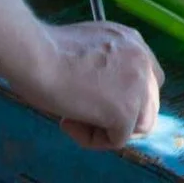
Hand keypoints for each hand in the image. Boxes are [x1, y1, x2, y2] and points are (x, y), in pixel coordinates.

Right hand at [18, 20, 163, 147]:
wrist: (35, 54)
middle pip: (148, 105)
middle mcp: (143, 61)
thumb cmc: (44, 49)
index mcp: (134, 42)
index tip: (94, 98)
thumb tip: (101, 91)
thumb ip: (104, 65)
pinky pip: (117, 140)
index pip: (148, 79)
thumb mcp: (87, 48)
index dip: (124, 96)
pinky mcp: (126, 111)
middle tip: (82, 114)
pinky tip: (67, 122)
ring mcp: (139, 87)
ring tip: (72, 119)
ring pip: (138, 126)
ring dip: (107, 130)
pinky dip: (91, 139)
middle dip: (118, 117)